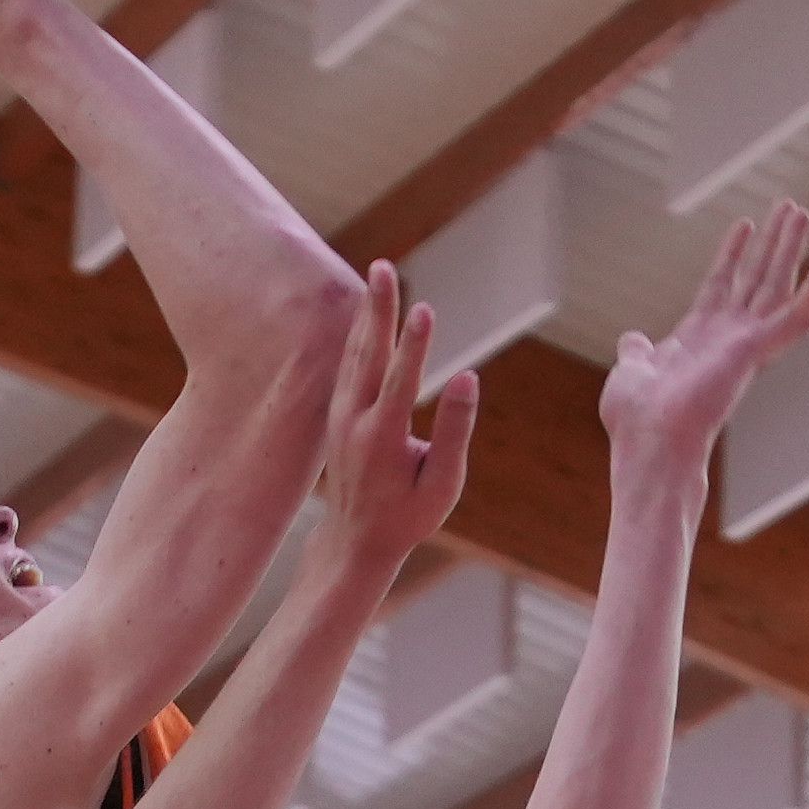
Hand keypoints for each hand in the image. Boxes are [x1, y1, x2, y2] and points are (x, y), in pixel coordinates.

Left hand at [304, 260, 477, 582]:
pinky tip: (368, 312)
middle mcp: (355, 420)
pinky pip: (348, 364)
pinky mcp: (338, 415)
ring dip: (369, 313)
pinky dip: (358, 334)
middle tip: (383, 266)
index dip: (415, 344)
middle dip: (379, 308)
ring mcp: (341, 416)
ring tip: (379, 274)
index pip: (401, 380)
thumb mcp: (443, 484)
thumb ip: (456, 431)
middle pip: (369, 353)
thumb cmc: (409, 516)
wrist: (355, 541)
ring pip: (355, 354)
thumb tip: (469, 379)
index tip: (424, 307)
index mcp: (383, 438)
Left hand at [595, 200, 808, 485]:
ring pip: (777, 284)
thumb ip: (637, 352)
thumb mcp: (631, 372)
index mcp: (699, 338)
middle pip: (757, 278)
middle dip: (773, 243)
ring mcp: (745, 343)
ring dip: (791, 247)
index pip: (721, 286)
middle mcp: (727, 338)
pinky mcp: (757, 350)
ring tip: (801, 210)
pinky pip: (797, 314)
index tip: (744, 225)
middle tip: (790, 207)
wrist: (650, 443)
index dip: (732, 255)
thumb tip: (633, 341)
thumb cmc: (637, 421)